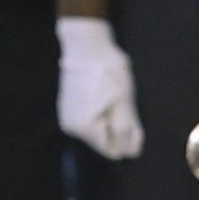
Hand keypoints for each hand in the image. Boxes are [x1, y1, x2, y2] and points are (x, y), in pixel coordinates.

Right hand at [57, 15, 143, 160]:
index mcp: (85, 128)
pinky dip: (100, 112)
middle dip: (117, 126)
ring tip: (110, 95)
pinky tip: (102, 94)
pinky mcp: (67, 108)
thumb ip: (126, 129)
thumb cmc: (109, 72)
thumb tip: (130, 153)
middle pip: (104, 141)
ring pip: (97, 130)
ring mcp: (67, 117)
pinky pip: (89, 120)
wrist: (87, 46)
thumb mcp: (124, 101)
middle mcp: (72, 127)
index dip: (128, 138)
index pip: (113, 151)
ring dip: (109, 118)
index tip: (131, 115)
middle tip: (120, 101)